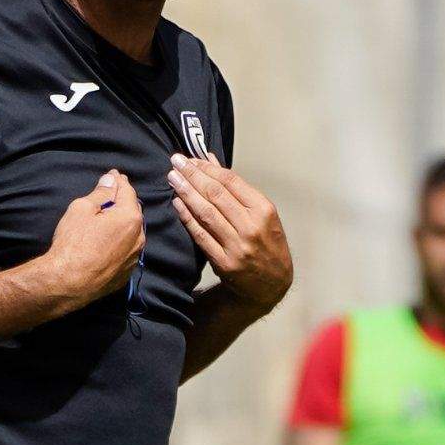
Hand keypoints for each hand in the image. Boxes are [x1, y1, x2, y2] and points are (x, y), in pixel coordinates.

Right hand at [38, 171, 146, 309]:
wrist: (68, 283)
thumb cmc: (73, 243)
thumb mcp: (82, 209)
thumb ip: (100, 193)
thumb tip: (110, 181)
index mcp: (130, 217)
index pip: (127, 191)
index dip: (118, 181)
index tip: (113, 175)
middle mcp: (138, 237)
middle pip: (132, 211)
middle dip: (122, 200)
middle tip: (110, 193)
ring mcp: (134, 257)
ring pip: (131, 232)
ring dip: (122, 222)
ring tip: (108, 217)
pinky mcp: (126, 273)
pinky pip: (126, 251)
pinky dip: (119, 242)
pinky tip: (106, 241)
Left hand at [168, 153, 290, 312]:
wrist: (272, 285)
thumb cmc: (267, 243)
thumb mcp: (262, 214)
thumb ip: (237, 189)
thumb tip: (211, 161)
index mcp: (264, 210)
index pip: (231, 181)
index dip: (208, 167)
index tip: (192, 159)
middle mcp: (251, 227)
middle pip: (216, 194)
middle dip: (193, 175)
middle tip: (176, 161)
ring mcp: (237, 246)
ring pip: (206, 213)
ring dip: (186, 192)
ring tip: (172, 177)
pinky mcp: (224, 262)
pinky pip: (201, 235)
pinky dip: (187, 218)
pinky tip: (177, 203)